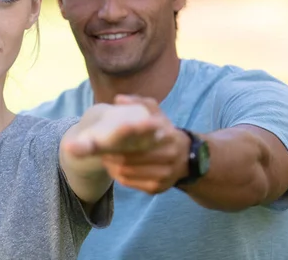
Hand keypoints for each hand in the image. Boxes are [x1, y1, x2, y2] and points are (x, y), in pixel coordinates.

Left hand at [64, 95, 190, 193]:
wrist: (187, 158)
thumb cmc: (164, 131)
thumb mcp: (157, 113)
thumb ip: (139, 102)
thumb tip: (118, 99)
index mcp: (168, 134)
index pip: (138, 138)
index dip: (116, 140)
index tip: (102, 139)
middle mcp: (169, 155)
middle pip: (128, 158)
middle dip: (110, 155)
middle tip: (100, 150)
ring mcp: (164, 174)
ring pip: (126, 172)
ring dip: (111, 166)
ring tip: (105, 158)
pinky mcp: (157, 188)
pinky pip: (130, 183)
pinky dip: (118, 176)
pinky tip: (114, 168)